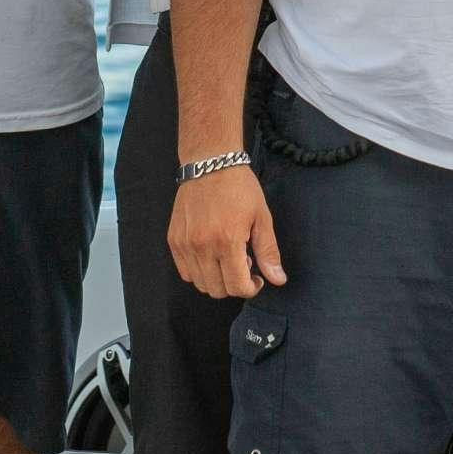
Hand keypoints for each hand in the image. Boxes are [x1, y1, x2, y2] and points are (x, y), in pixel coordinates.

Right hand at [168, 165, 285, 299]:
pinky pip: (185, 271)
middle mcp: (202, 246)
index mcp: (227, 241)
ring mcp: (185, 244)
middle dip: (234, 284)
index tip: (257, 278)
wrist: (210, 163)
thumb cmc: (239, 187)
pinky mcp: (174, 240)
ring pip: (200, 284)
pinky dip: (198, 271)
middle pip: (218, 290)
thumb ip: (268, 251)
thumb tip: (278, 279)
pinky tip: (211, 255)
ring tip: (227, 257)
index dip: (251, 289)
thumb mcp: (262, 217)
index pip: (237, 286)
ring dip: (216, 279)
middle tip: (243, 264)